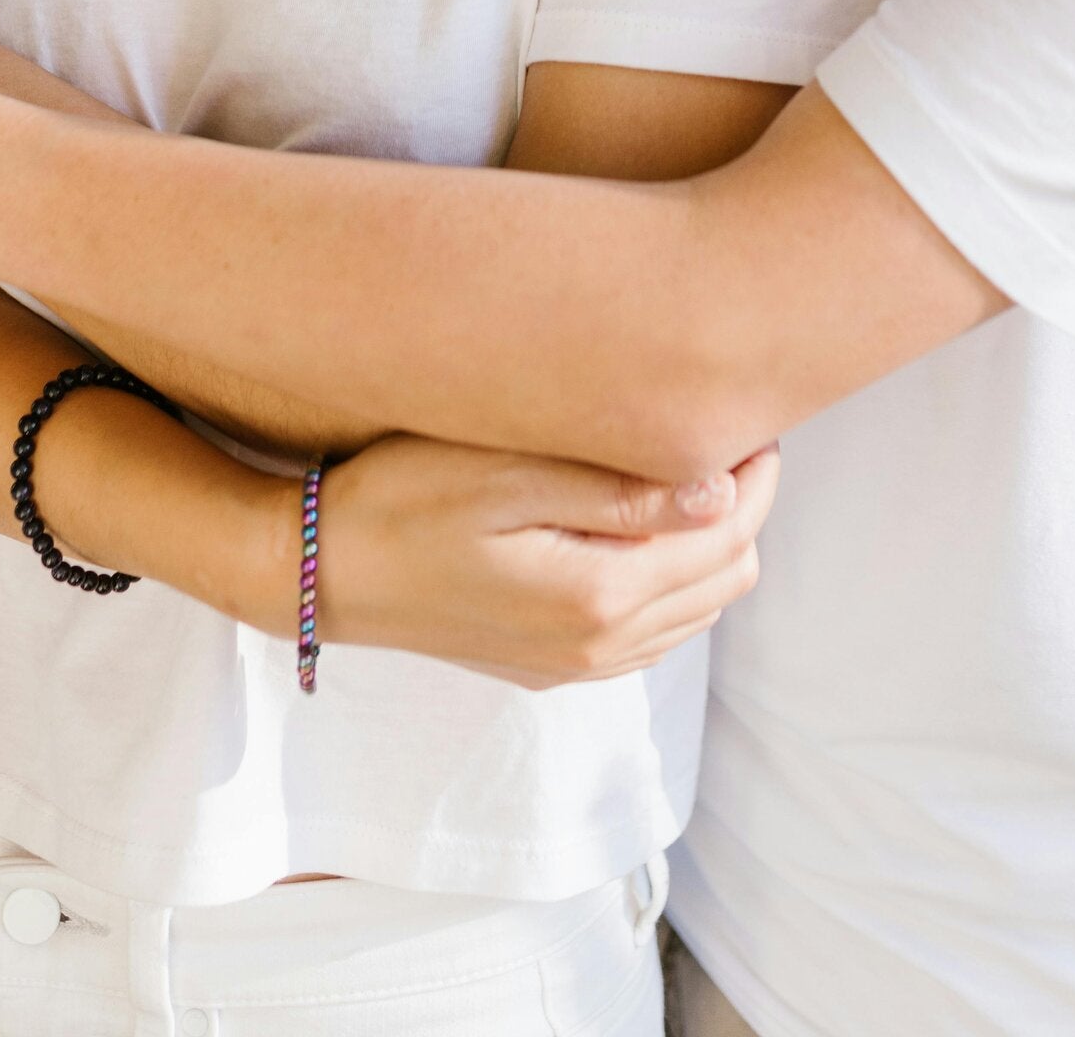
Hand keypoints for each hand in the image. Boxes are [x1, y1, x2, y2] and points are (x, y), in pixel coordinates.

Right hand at [318, 434, 777, 685]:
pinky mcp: (551, 666)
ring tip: (683, 467)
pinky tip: (638, 523)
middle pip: (730, 575)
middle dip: (744, 502)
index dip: (755, 468)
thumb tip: (718, 492)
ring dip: (711, 541)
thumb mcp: (502, 475)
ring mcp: (577, 666)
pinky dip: (673, 579)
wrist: (319, 573)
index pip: (730, 533)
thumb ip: (615, 491)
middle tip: (721, 429)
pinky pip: (653, 633)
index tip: (747, 409)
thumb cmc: (400, 501)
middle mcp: (599, 647)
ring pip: (699, 608)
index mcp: (598, 597)